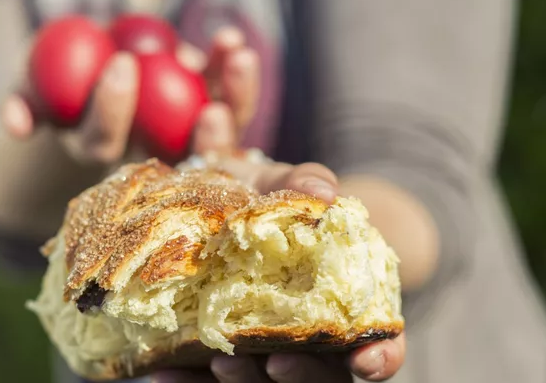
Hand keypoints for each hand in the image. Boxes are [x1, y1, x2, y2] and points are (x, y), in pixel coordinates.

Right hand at [0, 26, 258, 164]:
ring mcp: (183, 136)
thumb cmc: (61, 81)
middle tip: (207, 101)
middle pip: (176, 155)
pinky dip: (233, 73)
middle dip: (197, 136)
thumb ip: (24, 102)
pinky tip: (233, 42)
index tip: (119, 64)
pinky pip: (228, 101)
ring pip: (215, 134)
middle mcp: (147, 153)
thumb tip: (15, 122)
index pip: (106, 141)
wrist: (99, 68)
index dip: (111, 109)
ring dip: (234, 100)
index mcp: (100, 147)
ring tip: (239, 57)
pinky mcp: (209, 114)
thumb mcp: (36, 87)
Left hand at [151, 160, 406, 382]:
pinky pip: (206, 382)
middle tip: (276, 361)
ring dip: (246, 382)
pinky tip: (163, 372)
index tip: (367, 360)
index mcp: (339, 298)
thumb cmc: (259, 196)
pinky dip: (188, 381)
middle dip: (303, 374)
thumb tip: (323, 193)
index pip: (378, 338)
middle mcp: (307, 336)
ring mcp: (261, 352)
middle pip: (322, 374)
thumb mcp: (278, 182)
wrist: (208, 205)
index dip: (382, 354)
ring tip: (219, 362)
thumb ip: (301, 182)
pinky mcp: (216, 358)